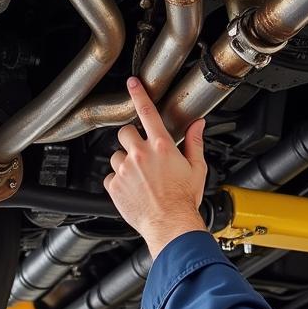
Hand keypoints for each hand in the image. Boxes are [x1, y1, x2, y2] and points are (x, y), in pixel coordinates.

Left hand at [103, 77, 207, 257]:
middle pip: (125, 131)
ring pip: (116, 154)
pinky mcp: (114, 186)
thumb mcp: (196, 168)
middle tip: (140, 152)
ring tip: (138, 176)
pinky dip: (118, 180)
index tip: (132, 84)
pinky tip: (131, 188)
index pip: (147, 111)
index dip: (138, 94)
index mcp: (161, 146)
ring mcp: (125, 170)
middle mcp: (141, 154)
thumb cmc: (184, 199)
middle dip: (131, 138)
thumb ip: (195, 142)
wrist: (170, 224)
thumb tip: (198, 125)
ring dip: (124, 161)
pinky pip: (110, 176)